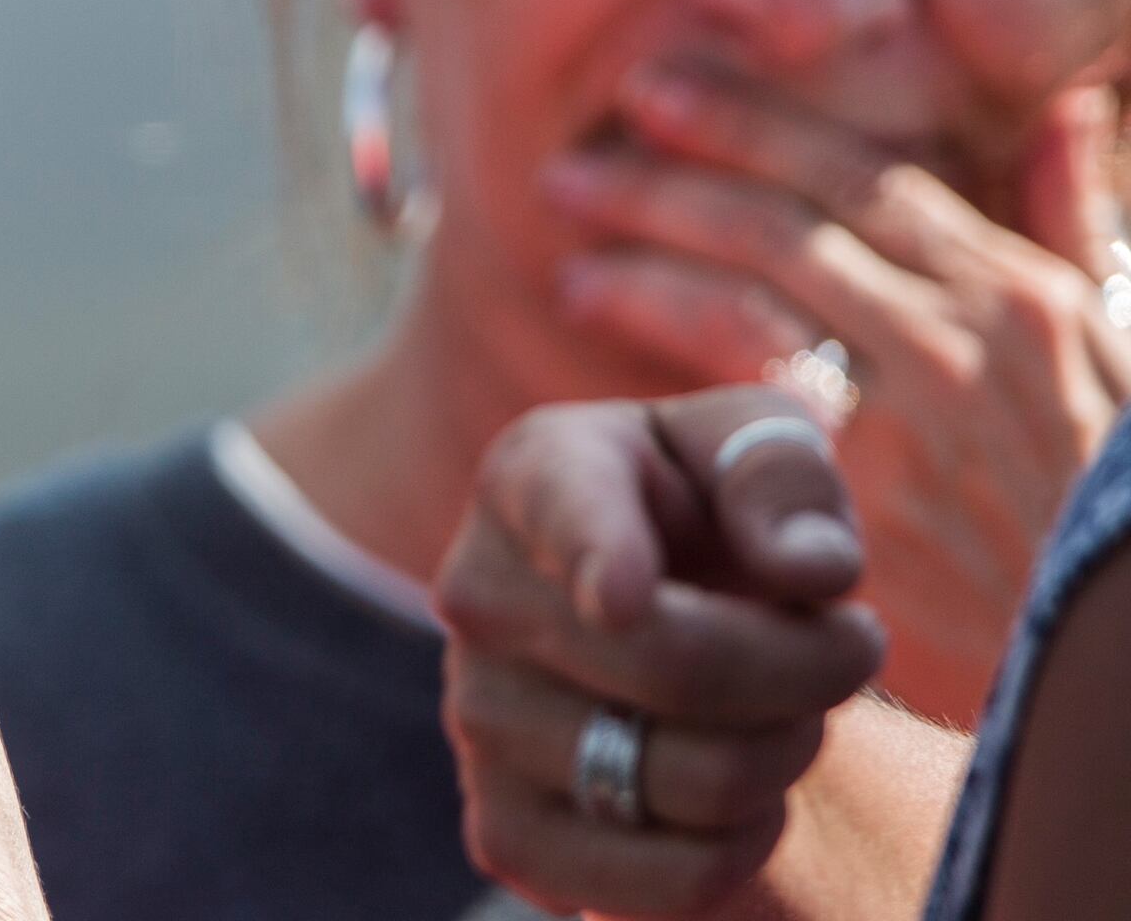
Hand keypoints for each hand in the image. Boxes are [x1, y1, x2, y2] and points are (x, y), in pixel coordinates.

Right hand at [436, 388, 886, 917]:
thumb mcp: (754, 448)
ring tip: (784, 714)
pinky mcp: (504, 830)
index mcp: (536, 476)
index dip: (594, 557)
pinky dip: (740, 850)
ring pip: (694, 782)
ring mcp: (477, 720)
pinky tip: (733, 795)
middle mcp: (480, 598)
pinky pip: (666, 882)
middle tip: (848, 646)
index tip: (624, 597)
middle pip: (678, 666)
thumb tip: (810, 570)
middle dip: (811, 669)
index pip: (562, 514)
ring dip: (786, 757)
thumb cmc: (708, 513)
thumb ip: (785, 477)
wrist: (650, 614)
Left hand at [545, 66, 1130, 720]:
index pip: (857, 177)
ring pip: (744, 306)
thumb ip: (1073, 223)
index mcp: (1016, 289)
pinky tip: (611, 379)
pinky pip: (744, 416)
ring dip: (643, 277)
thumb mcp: (1122, 342)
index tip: (655, 94)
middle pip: (779, 228)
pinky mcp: (859, 496)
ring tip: (570, 270)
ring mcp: (907, 416)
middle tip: (567, 174)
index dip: (748, 125)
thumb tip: (1055, 111)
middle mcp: (957, 334)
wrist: (1117, 643)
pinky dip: (675, 381)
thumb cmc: (1116, 491)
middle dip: (663, 189)